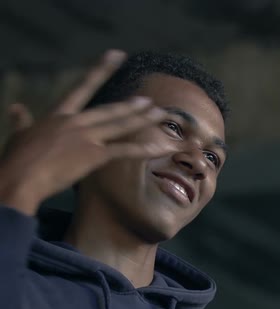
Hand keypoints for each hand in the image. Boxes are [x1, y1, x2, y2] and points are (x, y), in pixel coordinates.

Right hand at [0, 50, 176, 214]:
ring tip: (161, 114)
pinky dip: (144, 149)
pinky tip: (160, 148)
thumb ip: (21, 120)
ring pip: (121, 125)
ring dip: (143, 119)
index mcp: (58, 115)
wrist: (18, 179)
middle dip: (132, 105)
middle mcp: (76, 122)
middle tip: (149, 100)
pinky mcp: (94, 155)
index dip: (101, 71)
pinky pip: (124, 151)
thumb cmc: (15, 161)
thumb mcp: (18, 136)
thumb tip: (15, 107)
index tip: (117, 55)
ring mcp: (87, 137)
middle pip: (110, 109)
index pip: (82, 88)